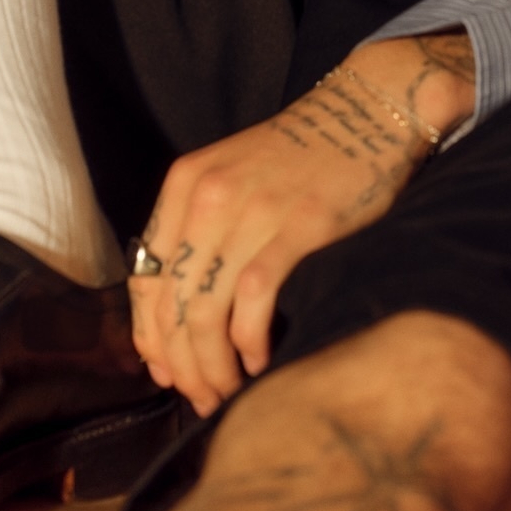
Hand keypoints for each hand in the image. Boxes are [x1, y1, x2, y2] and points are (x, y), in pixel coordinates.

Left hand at [129, 33, 475, 416]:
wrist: (365, 112)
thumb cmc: (299, 156)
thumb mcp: (231, 178)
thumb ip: (200, 232)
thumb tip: (179, 318)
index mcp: (185, 184)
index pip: (144, 277)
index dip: (150, 336)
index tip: (166, 373)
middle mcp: (209, 195)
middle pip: (171, 303)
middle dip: (180, 364)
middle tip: (200, 398)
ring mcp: (252, 209)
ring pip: (206, 310)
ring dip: (212, 366)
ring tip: (226, 391)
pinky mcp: (299, 223)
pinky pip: (255, 297)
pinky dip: (249, 340)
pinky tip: (259, 360)